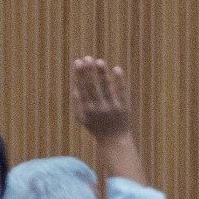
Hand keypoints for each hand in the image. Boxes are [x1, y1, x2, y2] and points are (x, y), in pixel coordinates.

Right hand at [73, 56, 145, 181]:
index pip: (82, 88)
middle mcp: (99, 108)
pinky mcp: (123, 107)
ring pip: (106, 88)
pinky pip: (121, 92)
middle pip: (93, 87)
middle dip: (89, 72)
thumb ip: (77, 104)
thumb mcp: (82, 119)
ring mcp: (112, 107)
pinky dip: (119, 80)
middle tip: (87, 57)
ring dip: (102, 74)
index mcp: (87, 109)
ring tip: (99, 61)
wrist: (114, 141)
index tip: (78, 62)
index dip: (79, 75)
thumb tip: (75, 87)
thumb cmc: (96, 128)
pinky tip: (117, 68)